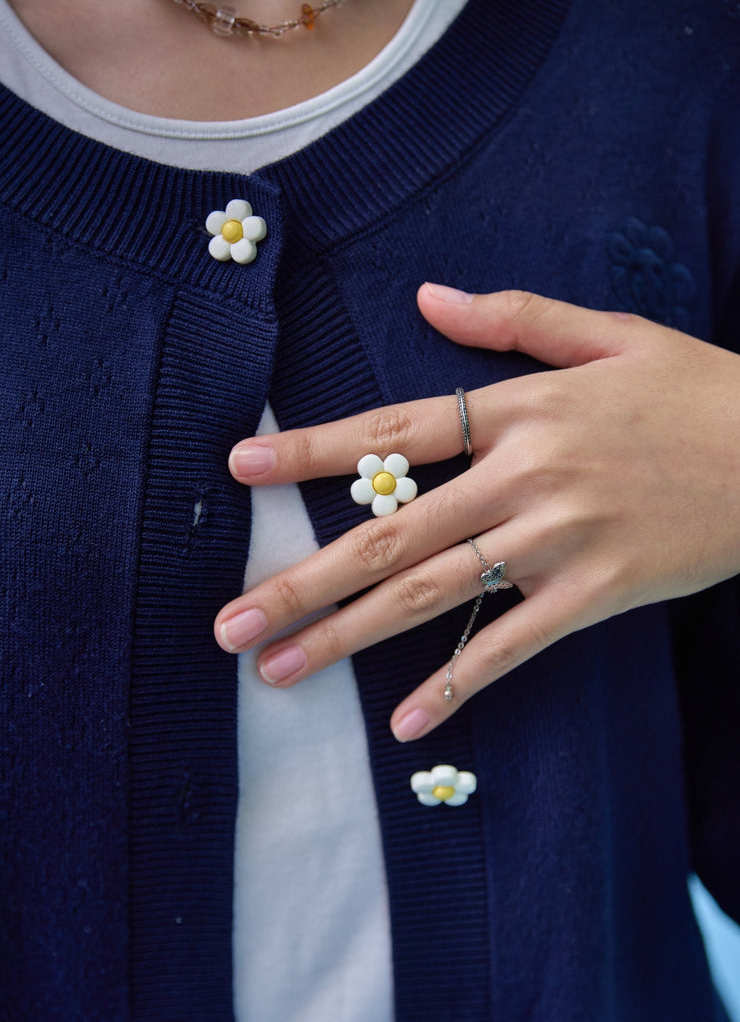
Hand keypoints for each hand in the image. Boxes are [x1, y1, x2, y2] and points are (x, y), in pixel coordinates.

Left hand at [214, 286, 739, 740]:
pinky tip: (402, 723)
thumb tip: (427, 298)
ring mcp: (561, 541)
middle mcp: (527, 476)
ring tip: (279, 671)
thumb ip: (514, 317)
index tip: (240, 469)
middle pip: (391, 532)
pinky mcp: (598, 595)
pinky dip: (456, 686)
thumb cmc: (697, 390)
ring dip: (350, 636)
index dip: (312, 451)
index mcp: (523, 408)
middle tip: (230, 625)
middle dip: (303, 580)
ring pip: (434, 594)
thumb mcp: (611, 333)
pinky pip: (513, 648)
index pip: (394, 431)